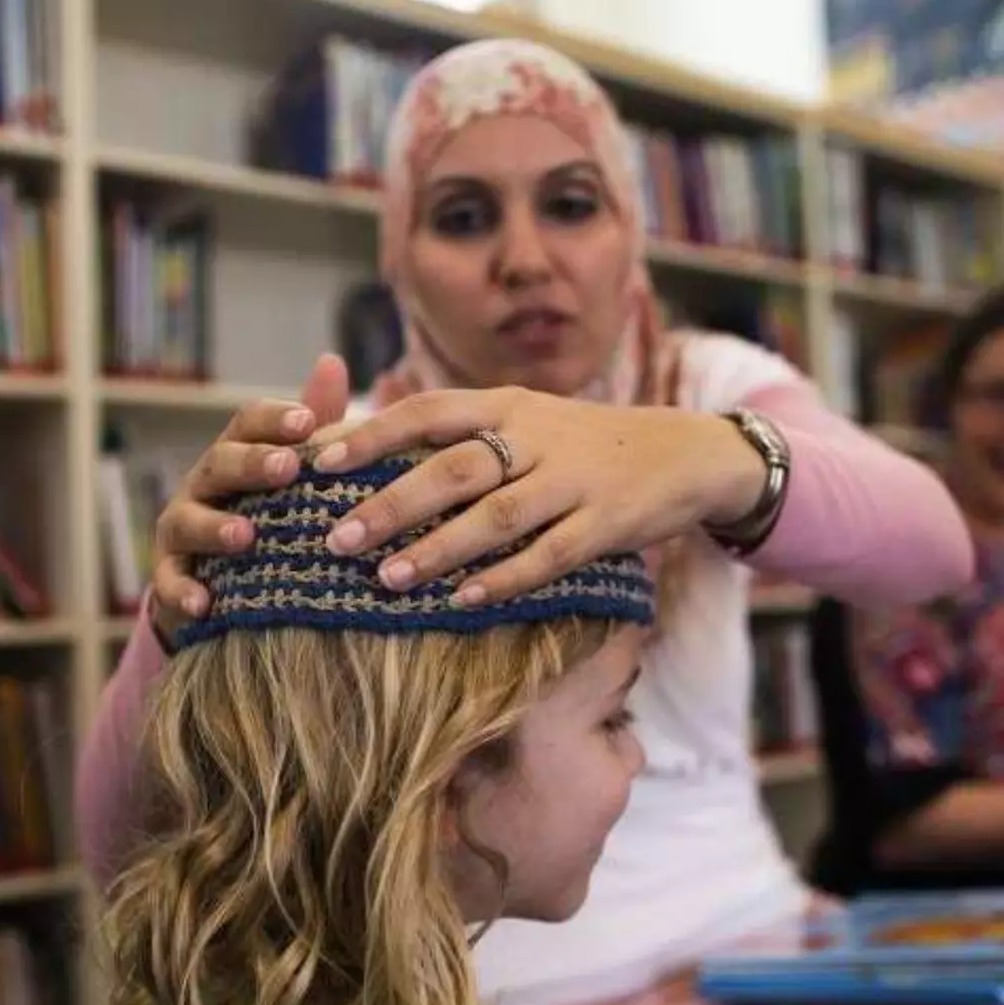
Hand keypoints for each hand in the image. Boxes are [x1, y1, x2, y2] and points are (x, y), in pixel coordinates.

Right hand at [148, 354, 352, 636]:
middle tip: (288, 467)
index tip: (308, 422)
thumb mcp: (295, 470)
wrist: (229, 583)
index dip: (275, 420)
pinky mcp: (170, 576)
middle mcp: (203, 484)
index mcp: (237, 453)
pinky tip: (206, 604)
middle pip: (220, 464)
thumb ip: (314, 420)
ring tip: (247, 536)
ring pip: (188, 521)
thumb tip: (332, 360)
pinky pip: (170, 583)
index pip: (248, 423)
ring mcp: (181, 530)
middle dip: (251, 464)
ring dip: (215, 527)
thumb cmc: (271, 511)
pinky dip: (184, 592)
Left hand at [306, 386, 767, 604]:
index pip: (428, 410)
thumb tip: (367, 452)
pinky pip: (549, 554)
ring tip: (388, 578)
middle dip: (390, 504)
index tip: (317, 461)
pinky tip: (467, 598)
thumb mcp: (528, 421)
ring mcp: (574, 481)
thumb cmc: (585, 445)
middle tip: (336, 539)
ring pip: (497, 515)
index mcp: (508, 406)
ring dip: (440, 548)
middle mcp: (537, 438)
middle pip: (453, 468)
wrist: (686, 454)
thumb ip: (463, 435)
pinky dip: (506, 577)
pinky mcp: (607, 523)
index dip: (371, 435)